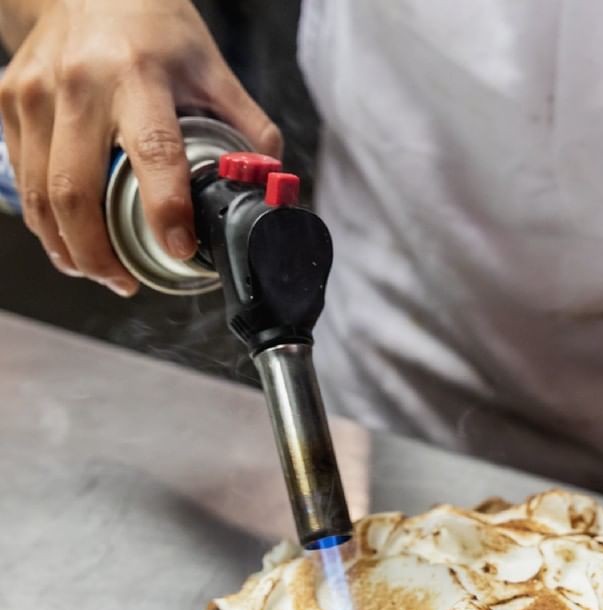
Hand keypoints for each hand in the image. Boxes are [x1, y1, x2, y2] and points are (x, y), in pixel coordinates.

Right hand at [0, 0, 280, 294]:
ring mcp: (34, 93)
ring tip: (99, 272)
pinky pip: (23, 180)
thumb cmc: (154, 30)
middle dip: (98, 253)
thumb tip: (272, 189)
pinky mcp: (9, 101)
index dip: (165, 209)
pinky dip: (46, 222)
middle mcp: (80, 85)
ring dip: (68, 248)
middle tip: (124, 283)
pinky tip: (71, 240)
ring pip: (40, 195)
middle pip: (75, 191)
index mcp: (139, 76)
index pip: (154, 152)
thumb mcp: (212, 69)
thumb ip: (249, 131)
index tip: (178, 249)